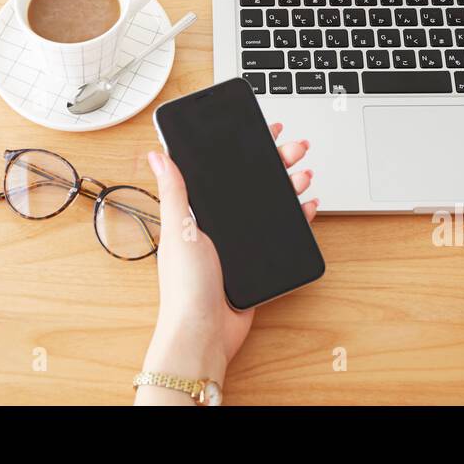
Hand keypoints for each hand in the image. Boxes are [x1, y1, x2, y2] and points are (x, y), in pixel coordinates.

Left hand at [136, 123, 317, 404]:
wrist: (205, 332)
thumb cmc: (184, 286)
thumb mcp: (179, 230)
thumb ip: (174, 191)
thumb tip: (156, 154)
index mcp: (196, 212)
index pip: (221, 171)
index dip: (242, 149)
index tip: (261, 131)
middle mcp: (218, 224)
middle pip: (251, 184)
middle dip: (274, 163)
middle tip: (294, 147)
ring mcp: (239, 243)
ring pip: (269, 204)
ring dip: (288, 185)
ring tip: (304, 172)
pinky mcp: (257, 261)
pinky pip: (281, 232)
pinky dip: (297, 217)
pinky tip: (307, 205)